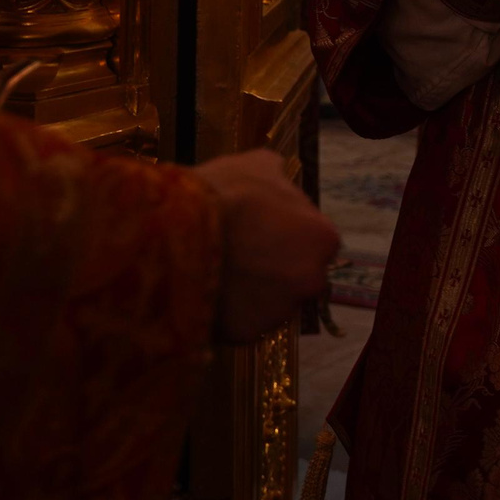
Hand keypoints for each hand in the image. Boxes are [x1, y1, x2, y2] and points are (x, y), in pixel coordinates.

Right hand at [193, 148, 340, 343]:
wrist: (177, 236)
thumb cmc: (224, 194)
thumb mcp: (255, 165)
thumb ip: (276, 175)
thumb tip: (278, 172)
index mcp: (322, 238)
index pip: (314, 241)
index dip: (286, 234)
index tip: (261, 228)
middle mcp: (311, 280)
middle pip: (296, 275)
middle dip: (273, 265)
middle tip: (239, 249)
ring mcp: (280, 312)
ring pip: (269, 301)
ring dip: (251, 289)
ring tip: (216, 268)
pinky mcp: (248, 334)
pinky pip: (240, 321)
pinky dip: (227, 310)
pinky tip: (206, 289)